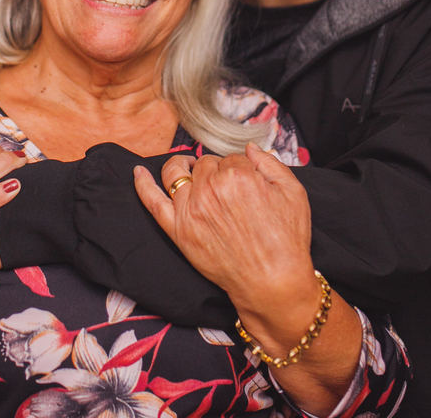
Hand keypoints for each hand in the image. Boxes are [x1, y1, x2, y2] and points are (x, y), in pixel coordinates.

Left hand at [133, 144, 318, 350]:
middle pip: (206, 164)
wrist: (273, 283)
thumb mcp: (294, 192)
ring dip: (181, 165)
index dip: (241, 168)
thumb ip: (270, 163)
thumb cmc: (287, 240)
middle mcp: (210, 188)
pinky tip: (137, 172)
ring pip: (177, 173)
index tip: (247, 181)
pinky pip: (152, 201)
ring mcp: (190, 209)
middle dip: (216, 170)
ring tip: (187, 167)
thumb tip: (249, 148)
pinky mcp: (178, 230)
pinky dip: (142, 184)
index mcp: (238, 175)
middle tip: (227, 186)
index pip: (232, 158)